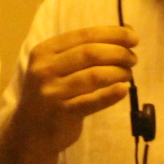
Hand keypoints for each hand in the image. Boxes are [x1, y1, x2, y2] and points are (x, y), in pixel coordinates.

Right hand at [12, 25, 138, 152]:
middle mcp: (45, 69)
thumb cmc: (51, 93)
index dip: (113, 34)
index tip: (133, 38)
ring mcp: (52, 92)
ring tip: (128, 74)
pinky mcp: (62, 113)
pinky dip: (111, 95)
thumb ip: (84, 49)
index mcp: (44, 51)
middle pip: (91, 53)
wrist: (30, 131)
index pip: (84, 35)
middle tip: (132, 59)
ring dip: (119, 72)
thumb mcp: (56, 67)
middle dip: (119, 53)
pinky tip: (123, 90)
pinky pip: (92, 101)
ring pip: (95, 75)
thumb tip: (126, 32)